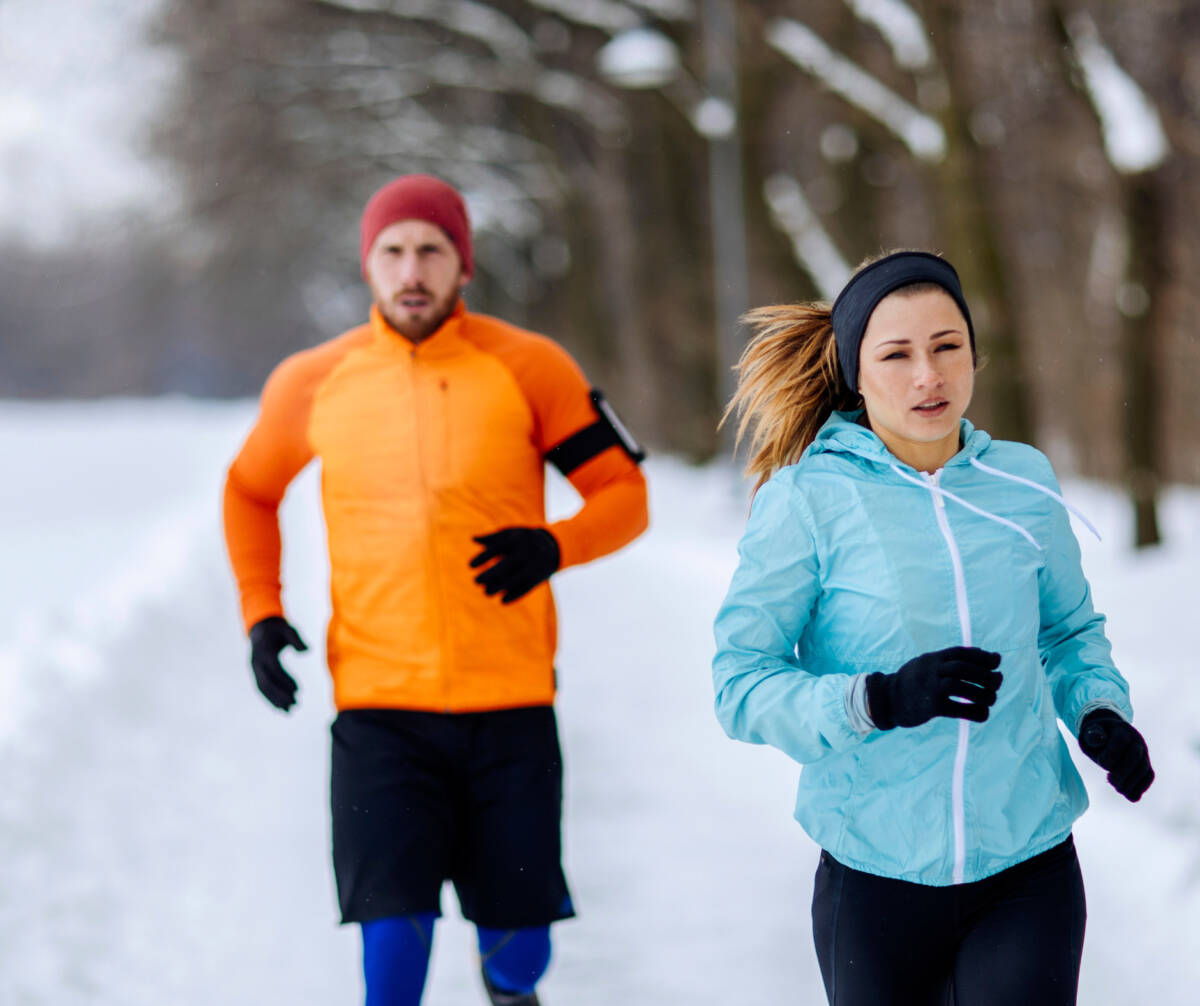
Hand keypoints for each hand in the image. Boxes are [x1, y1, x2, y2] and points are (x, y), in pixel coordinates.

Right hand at [248, 616, 307, 711]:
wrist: (261, 629)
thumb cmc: (278, 630)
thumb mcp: (288, 629)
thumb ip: (297, 639)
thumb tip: (308, 650)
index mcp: (264, 651)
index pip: (275, 669)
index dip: (285, 680)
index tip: (298, 690)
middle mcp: (256, 662)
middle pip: (267, 681)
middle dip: (280, 694)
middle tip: (296, 704)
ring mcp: (254, 669)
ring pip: (263, 688)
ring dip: (275, 700)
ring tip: (291, 710)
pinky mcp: (255, 674)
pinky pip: (261, 688)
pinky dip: (270, 699)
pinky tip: (282, 708)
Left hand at [470, 527, 560, 603]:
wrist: (554, 546)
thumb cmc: (525, 539)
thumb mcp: (511, 534)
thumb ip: (493, 537)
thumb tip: (473, 538)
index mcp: (517, 539)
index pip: (497, 548)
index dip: (483, 557)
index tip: (470, 565)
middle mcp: (526, 552)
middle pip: (506, 565)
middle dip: (490, 575)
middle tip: (475, 581)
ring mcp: (534, 565)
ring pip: (515, 579)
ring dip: (499, 588)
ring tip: (486, 592)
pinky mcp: (539, 577)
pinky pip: (527, 588)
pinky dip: (515, 596)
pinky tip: (503, 601)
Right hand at [866, 646, 1002, 729]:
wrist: (887, 700)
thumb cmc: (913, 683)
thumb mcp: (927, 665)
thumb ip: (951, 662)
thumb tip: (986, 658)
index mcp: (931, 659)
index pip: (961, 652)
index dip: (982, 656)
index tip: (996, 662)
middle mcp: (931, 671)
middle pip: (963, 668)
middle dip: (986, 675)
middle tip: (997, 682)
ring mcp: (930, 688)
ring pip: (962, 687)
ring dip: (983, 693)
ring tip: (991, 698)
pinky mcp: (931, 707)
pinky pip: (958, 709)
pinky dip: (976, 712)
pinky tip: (982, 714)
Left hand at [1078, 709, 1153, 801]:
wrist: (1107, 735)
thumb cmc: (1096, 736)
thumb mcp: (1089, 733)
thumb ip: (1092, 736)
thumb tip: (1098, 739)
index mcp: (1121, 729)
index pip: (1121, 740)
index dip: (1111, 754)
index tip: (1100, 762)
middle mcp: (1137, 741)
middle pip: (1136, 757)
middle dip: (1123, 772)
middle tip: (1110, 781)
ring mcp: (1143, 754)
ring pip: (1145, 770)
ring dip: (1131, 783)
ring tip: (1117, 788)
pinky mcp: (1145, 766)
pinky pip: (1148, 777)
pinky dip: (1139, 788)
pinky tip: (1128, 794)